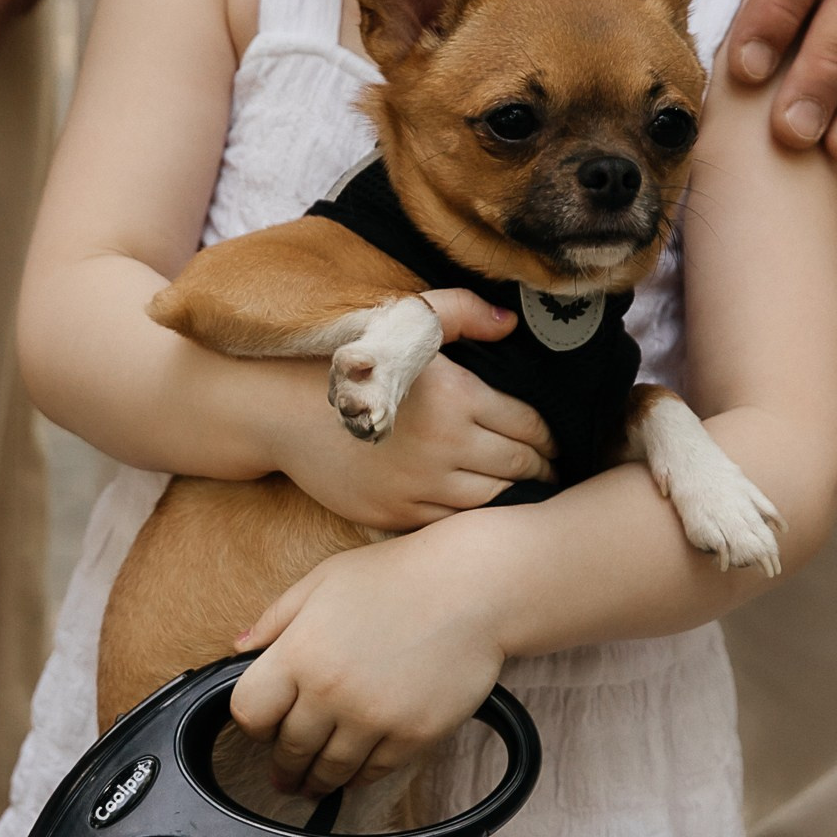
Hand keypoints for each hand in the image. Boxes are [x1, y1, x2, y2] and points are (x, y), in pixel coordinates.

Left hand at [231, 526, 508, 794]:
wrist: (474, 588)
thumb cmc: (398, 575)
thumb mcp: (325, 580)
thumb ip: (276, 617)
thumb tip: (239, 645)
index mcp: (300, 651)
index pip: (249, 712)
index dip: (252, 724)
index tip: (262, 728)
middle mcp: (331, 691)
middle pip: (289, 750)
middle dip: (283, 766)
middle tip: (284, 776)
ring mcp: (373, 718)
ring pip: (330, 771)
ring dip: (317, 782)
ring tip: (314, 786)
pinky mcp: (413, 735)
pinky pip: (375, 772)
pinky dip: (359, 777)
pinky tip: (355, 773)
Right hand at [271, 291, 554, 529]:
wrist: (280, 409)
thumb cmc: (347, 358)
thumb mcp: (403, 320)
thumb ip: (461, 312)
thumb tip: (511, 324)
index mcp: (457, 396)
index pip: (530, 426)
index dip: (550, 437)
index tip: (556, 442)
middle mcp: (445, 445)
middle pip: (519, 467)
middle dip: (543, 469)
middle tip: (553, 471)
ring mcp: (420, 485)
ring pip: (492, 502)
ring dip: (515, 497)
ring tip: (527, 492)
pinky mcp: (396, 514)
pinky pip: (452, 524)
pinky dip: (474, 520)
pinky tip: (482, 510)